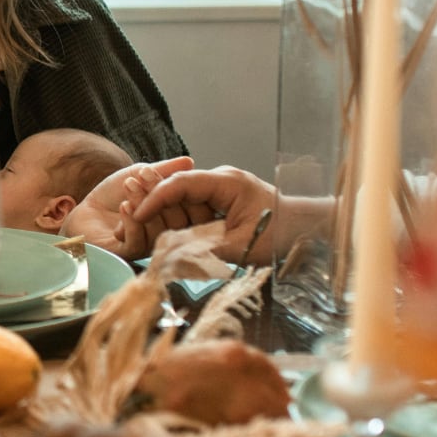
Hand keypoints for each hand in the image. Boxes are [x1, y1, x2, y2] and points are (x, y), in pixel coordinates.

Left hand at [60, 156, 193, 255]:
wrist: (83, 211)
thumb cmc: (112, 195)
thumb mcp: (138, 175)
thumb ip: (163, 169)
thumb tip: (189, 162)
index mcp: (173, 217)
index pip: (192, 209)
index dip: (179, 188)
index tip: (155, 169)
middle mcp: (166, 235)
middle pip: (180, 221)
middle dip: (160, 192)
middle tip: (142, 174)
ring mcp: (149, 247)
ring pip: (159, 231)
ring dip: (144, 203)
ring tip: (128, 185)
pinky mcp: (128, 255)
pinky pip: (140, 243)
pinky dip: (132, 221)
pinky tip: (123, 206)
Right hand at [127, 166, 281, 263]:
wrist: (310, 229)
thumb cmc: (281, 234)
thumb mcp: (241, 246)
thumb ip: (205, 249)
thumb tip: (172, 256)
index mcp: (225, 182)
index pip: (181, 184)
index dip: (155, 198)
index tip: (136, 214)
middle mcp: (221, 180)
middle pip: (178, 186)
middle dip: (152, 199)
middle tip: (127, 212)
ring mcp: (222, 189)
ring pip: (184, 196)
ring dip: (164, 209)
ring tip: (138, 221)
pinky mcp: (224, 201)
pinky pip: (195, 206)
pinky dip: (179, 217)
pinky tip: (164, 229)